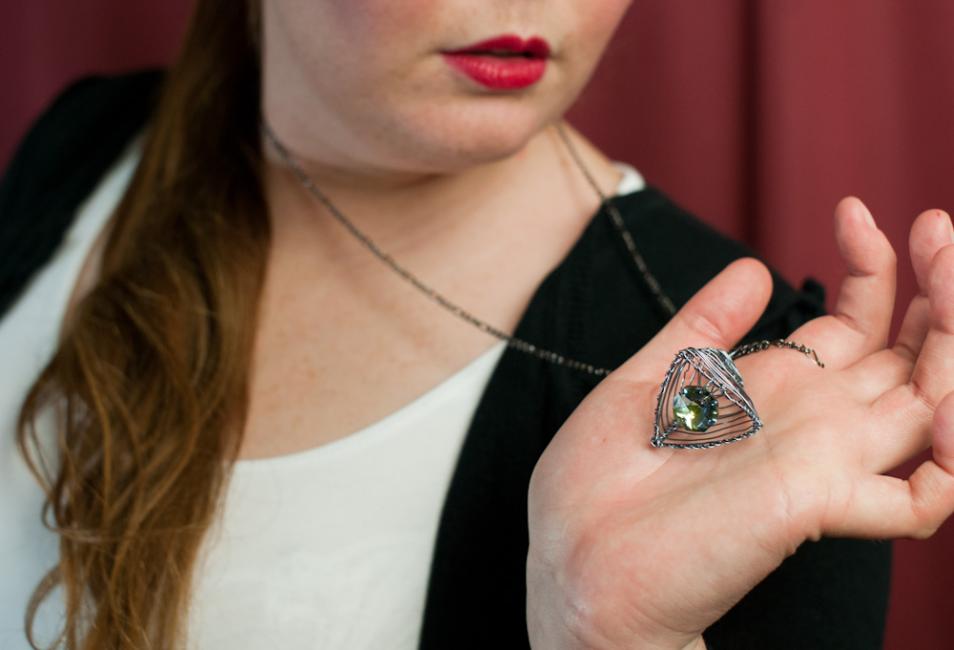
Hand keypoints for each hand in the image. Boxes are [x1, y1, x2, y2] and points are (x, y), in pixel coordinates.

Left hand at [526, 198, 953, 648]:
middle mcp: (813, 420)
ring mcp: (822, 461)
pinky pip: (917, 501)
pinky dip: (947, 468)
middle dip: (942, 289)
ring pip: (935, 407)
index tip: (855, 210)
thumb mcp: (648, 379)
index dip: (873, 266)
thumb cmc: (600, 482)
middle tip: (936, 226)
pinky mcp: (815, 504)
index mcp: (777, 386)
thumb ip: (704, 328)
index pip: (857, 322)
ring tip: (950, 285)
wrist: (575, 560)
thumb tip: (757, 268)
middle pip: (913, 353)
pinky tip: (943, 418)